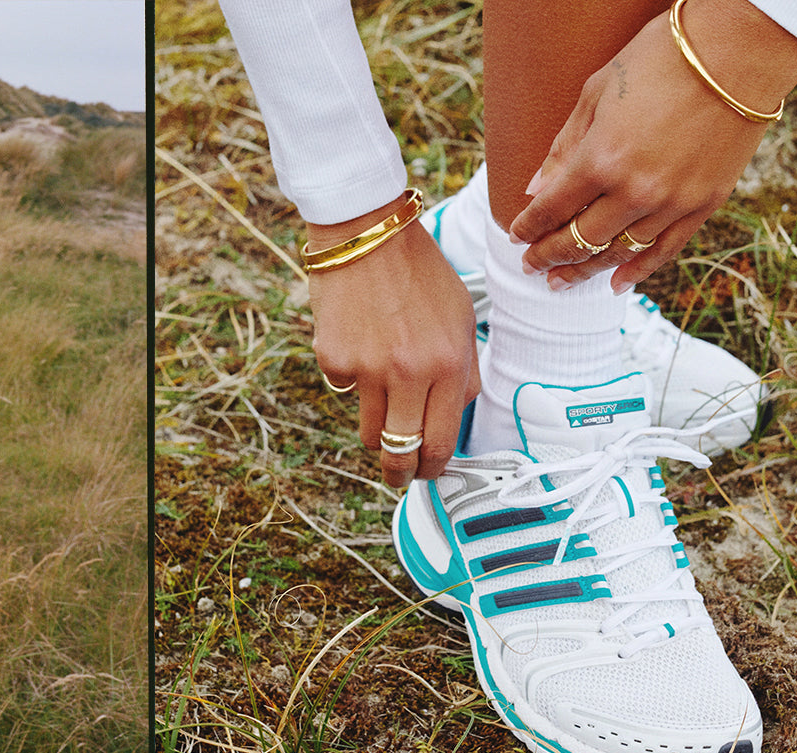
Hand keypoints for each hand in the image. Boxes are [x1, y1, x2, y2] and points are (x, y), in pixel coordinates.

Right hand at [307, 209, 479, 486]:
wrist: (368, 234)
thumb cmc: (421, 274)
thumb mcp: (461, 319)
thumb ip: (463, 371)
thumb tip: (453, 420)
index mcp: (448, 364)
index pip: (441, 441)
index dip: (433, 467)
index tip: (428, 472)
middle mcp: (409, 373)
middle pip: (399, 450)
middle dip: (400, 471)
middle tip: (399, 474)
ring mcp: (367, 369)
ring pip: (367, 429)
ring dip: (376, 427)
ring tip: (382, 401)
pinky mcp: (333, 358)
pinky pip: (343, 388)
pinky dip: (351, 377)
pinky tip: (358, 342)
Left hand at [508, 0, 796, 293]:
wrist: (740, 49)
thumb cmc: (661, 58)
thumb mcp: (596, 92)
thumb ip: (564, 147)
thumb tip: (534, 191)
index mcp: (600, 159)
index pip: (551, 209)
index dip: (528, 227)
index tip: (516, 235)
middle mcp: (634, 190)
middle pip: (579, 239)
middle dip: (549, 255)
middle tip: (531, 265)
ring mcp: (673, 202)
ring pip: (619, 252)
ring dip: (586, 269)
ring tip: (562, 281)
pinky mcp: (705, 203)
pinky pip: (665, 250)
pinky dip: (638, 270)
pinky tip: (616, 283)